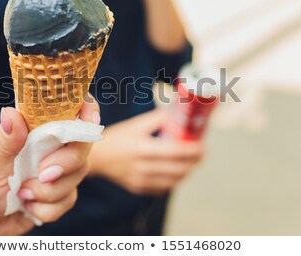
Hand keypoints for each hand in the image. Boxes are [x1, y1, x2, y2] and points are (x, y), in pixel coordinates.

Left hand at [0, 99, 98, 234]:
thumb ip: (6, 142)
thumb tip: (10, 113)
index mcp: (31, 128)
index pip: (66, 108)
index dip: (84, 108)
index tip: (89, 119)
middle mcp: (48, 145)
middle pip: (81, 142)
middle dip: (67, 161)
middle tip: (43, 174)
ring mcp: (56, 168)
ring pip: (79, 173)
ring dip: (50, 191)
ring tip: (22, 194)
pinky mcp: (59, 192)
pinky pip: (70, 198)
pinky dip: (48, 208)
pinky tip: (27, 206)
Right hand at [88, 109, 203, 194]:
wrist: (97, 157)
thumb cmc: (118, 137)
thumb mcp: (136, 124)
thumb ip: (158, 118)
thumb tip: (180, 111)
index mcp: (142, 148)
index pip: (175, 151)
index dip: (193, 150)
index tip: (203, 145)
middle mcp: (142, 167)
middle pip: (178, 168)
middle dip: (195, 161)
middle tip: (201, 153)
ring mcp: (140, 180)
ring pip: (174, 181)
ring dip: (186, 171)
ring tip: (191, 161)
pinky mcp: (138, 188)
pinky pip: (164, 188)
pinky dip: (173, 180)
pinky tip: (175, 170)